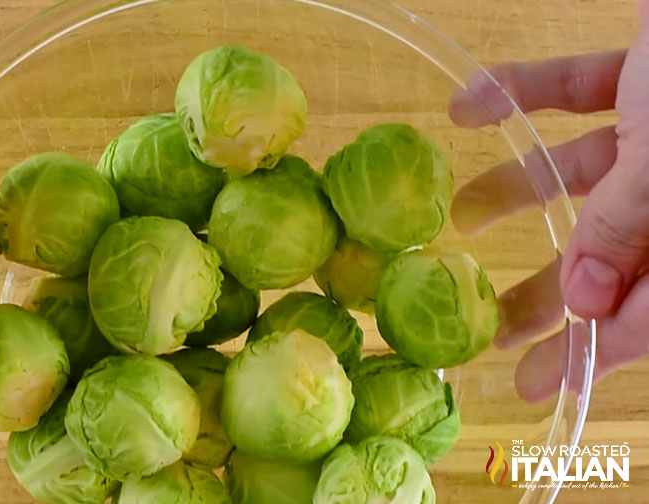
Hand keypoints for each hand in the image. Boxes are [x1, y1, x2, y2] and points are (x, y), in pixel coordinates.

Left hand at [448, 1, 648, 401]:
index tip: (531, 384)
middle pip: (609, 259)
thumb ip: (628, 225)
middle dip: (546, 292)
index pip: (644, 313)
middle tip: (485, 325)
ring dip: (516, 190)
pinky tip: (467, 105)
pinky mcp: (643, 76)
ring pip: (585, 180)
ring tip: (458, 212)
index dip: (589, 355)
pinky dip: (523, 95)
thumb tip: (583, 301)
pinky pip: (577, 92)